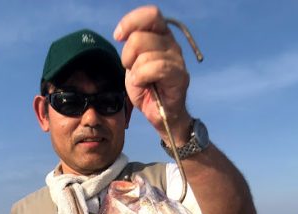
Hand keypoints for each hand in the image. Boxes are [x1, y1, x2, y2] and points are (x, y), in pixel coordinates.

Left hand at [114, 5, 191, 141]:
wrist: (160, 115)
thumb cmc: (147, 89)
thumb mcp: (132, 64)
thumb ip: (132, 47)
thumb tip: (125, 34)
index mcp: (161, 36)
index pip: (151, 15)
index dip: (130, 22)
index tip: (118, 36)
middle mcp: (171, 44)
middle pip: (140, 37)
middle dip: (127, 56)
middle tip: (132, 70)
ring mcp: (177, 59)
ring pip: (145, 55)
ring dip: (136, 71)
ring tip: (141, 81)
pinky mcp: (180, 75)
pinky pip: (157, 67)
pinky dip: (143, 77)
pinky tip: (142, 85)